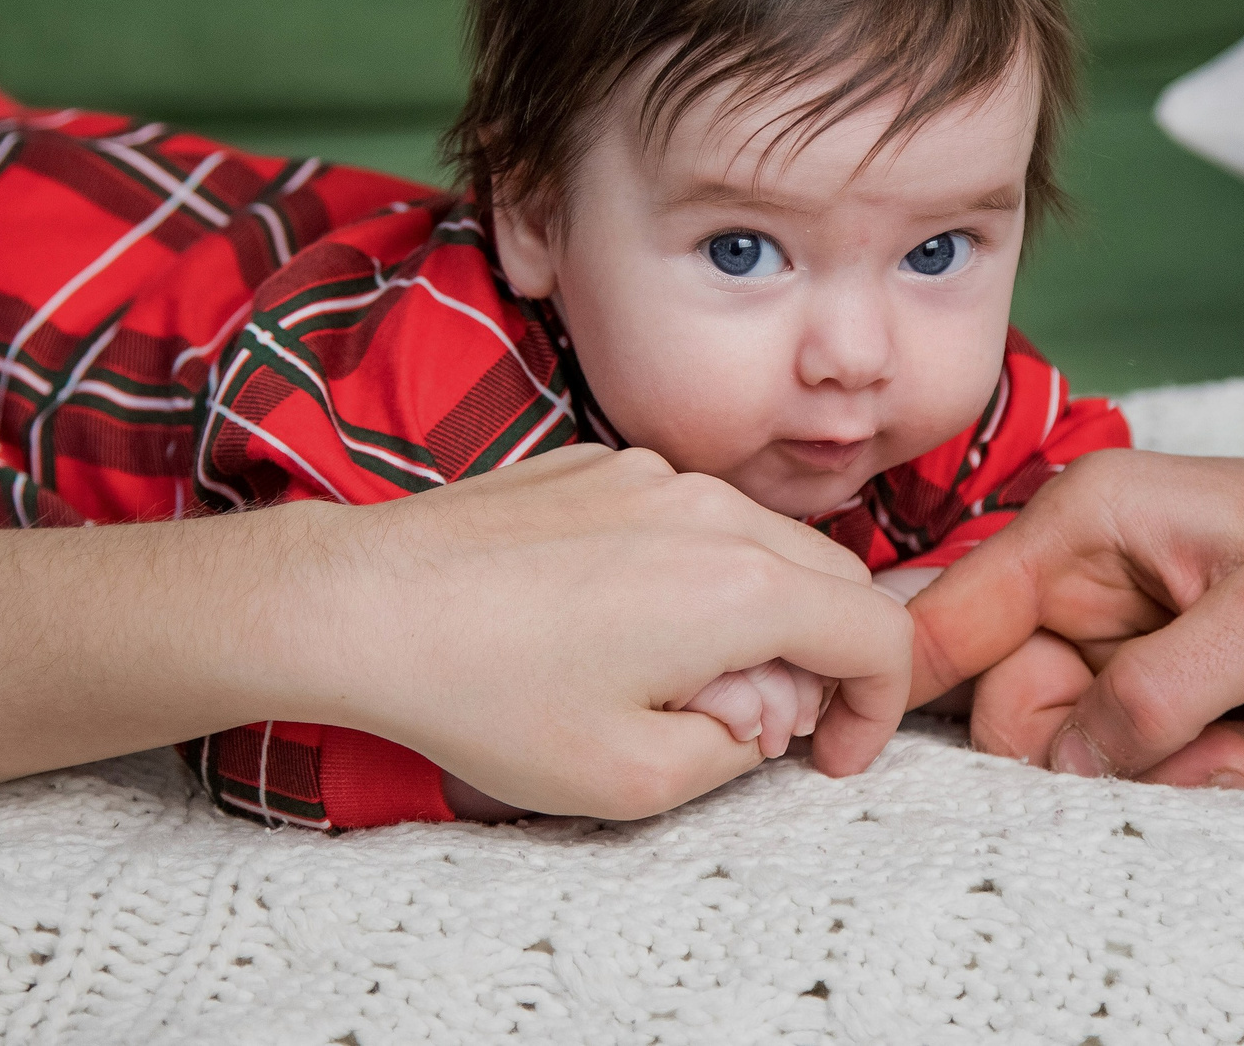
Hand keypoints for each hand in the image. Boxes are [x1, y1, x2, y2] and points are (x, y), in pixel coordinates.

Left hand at [256, 443, 912, 820]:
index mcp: (741, 587)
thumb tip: (762, 720)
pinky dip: (689, 573)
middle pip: (832, 577)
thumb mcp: (630, 779)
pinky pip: (685, 517)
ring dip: (756, 613)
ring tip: (674, 681)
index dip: (880, 707)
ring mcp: (653, 475)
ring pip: (759, 542)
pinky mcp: (600, 463)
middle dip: (822, 659)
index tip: (833, 756)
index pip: (880, 632)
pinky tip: (608, 626)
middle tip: (754, 728)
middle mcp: (712, 510)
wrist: (362, 604)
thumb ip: (734, 754)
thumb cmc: (486, 697)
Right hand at [908, 447, 1243, 782]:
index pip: (951, 615)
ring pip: (1093, 757)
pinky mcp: (1167, 694)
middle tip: (1235, 753)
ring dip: (1201, 769)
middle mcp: (1087, 580)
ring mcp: (1125, 643)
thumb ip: (1156, 694)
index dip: (904, 682)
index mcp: (1086, 523)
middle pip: (1019, 713)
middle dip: (1129, 755)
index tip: (865, 756)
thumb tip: (1068, 767)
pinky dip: (1235, 769)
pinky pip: (1154, 769)